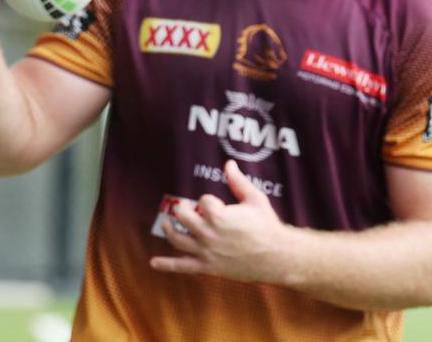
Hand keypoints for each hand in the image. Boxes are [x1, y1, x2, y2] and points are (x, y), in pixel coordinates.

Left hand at [149, 159, 290, 283]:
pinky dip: (167, 265)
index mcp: (219, 216)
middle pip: (183, 216)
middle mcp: (209, 234)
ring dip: (168, 229)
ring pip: (177, 239)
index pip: (202, 201)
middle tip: (183, 207)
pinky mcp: (208, 267)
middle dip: (182, 209)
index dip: (208, 201)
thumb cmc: (267, 226)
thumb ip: (238, 181)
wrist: (278, 257)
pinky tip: (153, 263)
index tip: (217, 204)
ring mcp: (206, 252)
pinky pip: (182, 266)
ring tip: (166, 223)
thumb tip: (228, 163)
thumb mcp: (255, 199)